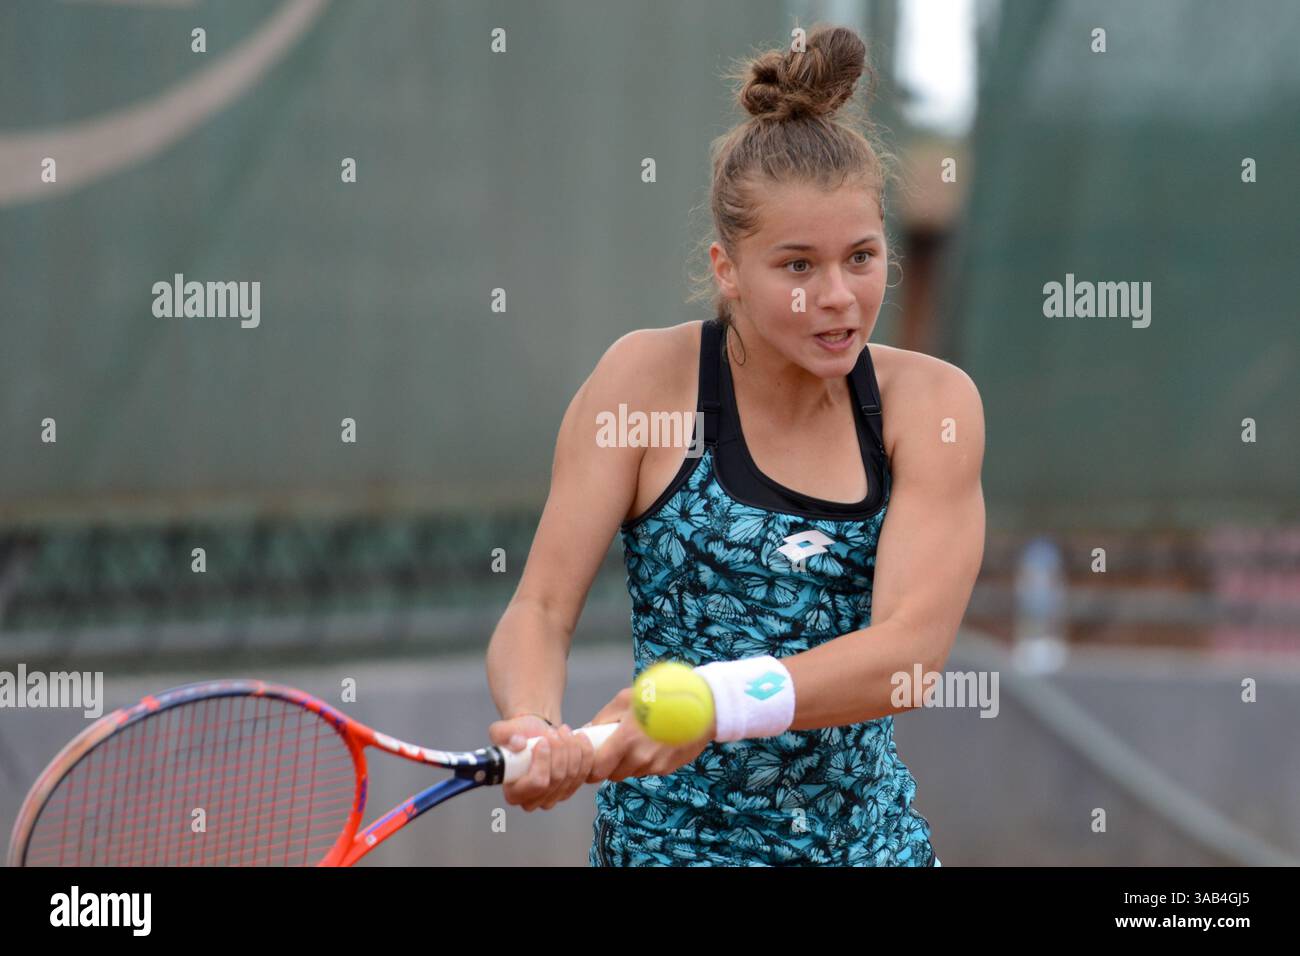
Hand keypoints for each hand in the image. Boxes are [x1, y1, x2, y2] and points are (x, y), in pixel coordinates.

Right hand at [487, 714, 595, 811]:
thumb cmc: (517, 736)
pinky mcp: (571, 788)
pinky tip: (579, 738)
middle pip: (557, 778)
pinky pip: (585, 772)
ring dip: (572, 748)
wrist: (534, 735)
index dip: (543, 761)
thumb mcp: (502, 731)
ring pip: (572, 774)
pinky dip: (585, 753)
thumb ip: (503, 735)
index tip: (543, 741)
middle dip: (559, 750)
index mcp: (514, 793)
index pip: (536, 783)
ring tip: (563, 731)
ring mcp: (555, 797)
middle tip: (553, 731)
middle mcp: (534, 800)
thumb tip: (518, 744)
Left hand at [582, 686, 714, 783]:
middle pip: (613, 775)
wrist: (702, 707)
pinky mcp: (668, 769)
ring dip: (628, 763)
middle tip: (612, 748)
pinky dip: (645, 761)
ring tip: (636, 742)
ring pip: (631, 773)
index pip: (598, 770)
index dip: (591, 767)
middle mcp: (640, 759)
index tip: (591, 759)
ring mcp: (655, 766)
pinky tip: (653, 743)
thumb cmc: (660, 697)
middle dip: (609, 765)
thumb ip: (603, 718)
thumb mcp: (626, 699)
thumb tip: (587, 731)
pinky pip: (648, 770)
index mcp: (625, 741)